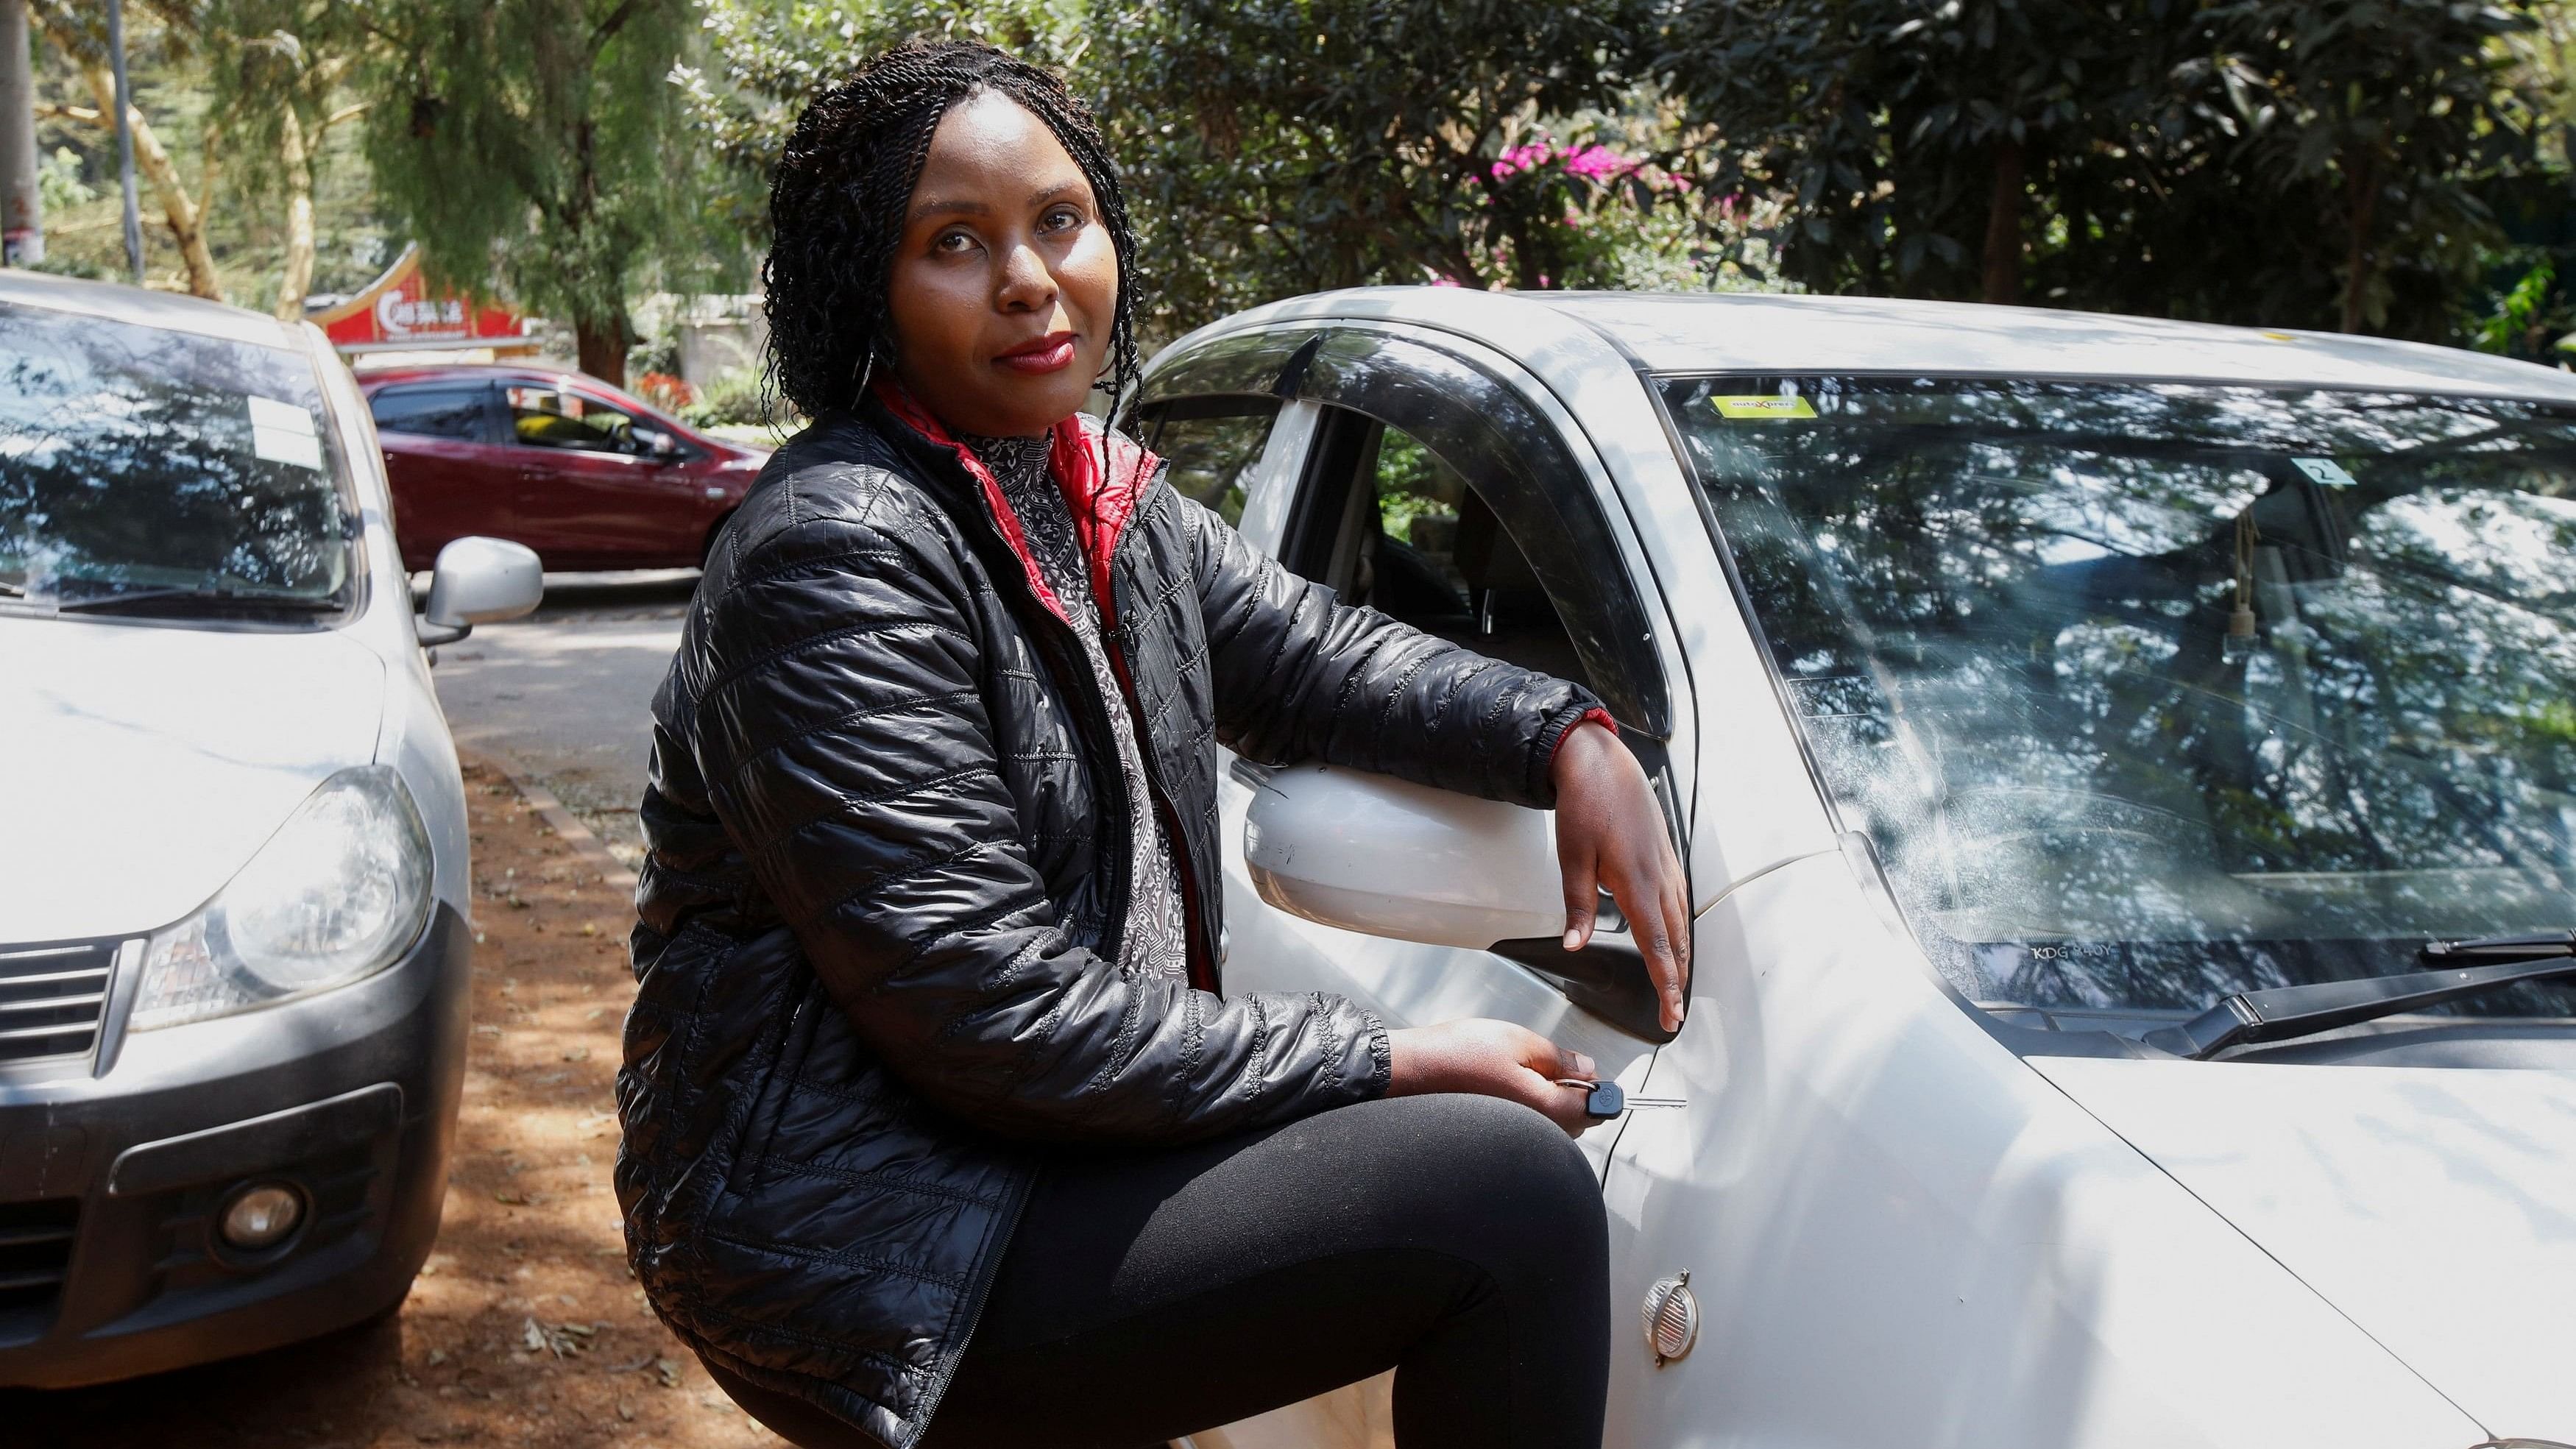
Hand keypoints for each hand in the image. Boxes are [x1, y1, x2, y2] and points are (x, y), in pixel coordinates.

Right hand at [1386, 1019, 1599, 1133]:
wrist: (1411, 1071)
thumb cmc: (1455, 1055)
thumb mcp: (1517, 1040)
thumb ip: (1559, 1057)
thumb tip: (1586, 1067)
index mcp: (1546, 1107)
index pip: (1597, 1108)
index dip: (1602, 1089)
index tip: (1594, 1074)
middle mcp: (1534, 1131)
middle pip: (1577, 1120)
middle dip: (1575, 1093)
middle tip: (1553, 1063)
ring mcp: (1515, 1136)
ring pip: (1552, 1123)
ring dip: (1551, 1100)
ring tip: (1521, 1071)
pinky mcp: (1498, 1135)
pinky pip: (1529, 1126)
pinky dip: (1528, 1108)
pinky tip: (1505, 1085)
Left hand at [1551, 720, 1690, 1031]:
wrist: (1601, 762)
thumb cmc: (1585, 805)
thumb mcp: (1572, 858)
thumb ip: (1577, 906)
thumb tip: (1573, 945)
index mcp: (1637, 883)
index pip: (1657, 948)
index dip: (1665, 986)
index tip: (1670, 1015)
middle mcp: (1660, 877)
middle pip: (1676, 941)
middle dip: (1676, 980)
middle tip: (1672, 1011)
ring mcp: (1667, 865)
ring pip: (1681, 922)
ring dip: (1680, 955)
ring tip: (1676, 983)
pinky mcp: (1665, 855)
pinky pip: (1679, 899)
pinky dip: (1679, 926)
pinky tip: (1675, 934)